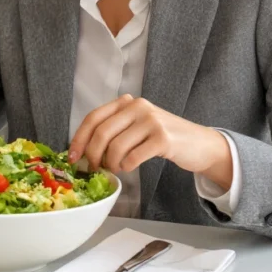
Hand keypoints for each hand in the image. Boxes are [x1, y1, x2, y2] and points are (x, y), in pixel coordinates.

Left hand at [68, 95, 232, 188]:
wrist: (199, 143)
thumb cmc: (162, 137)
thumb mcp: (136, 126)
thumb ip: (114, 131)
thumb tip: (84, 152)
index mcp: (126, 102)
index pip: (93, 118)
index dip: (79, 138)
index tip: (72, 156)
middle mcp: (137, 106)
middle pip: (101, 133)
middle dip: (92, 155)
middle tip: (93, 169)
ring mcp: (151, 120)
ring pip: (116, 147)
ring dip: (111, 164)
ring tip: (116, 168)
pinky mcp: (163, 138)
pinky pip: (133, 157)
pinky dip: (127, 166)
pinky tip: (130, 167)